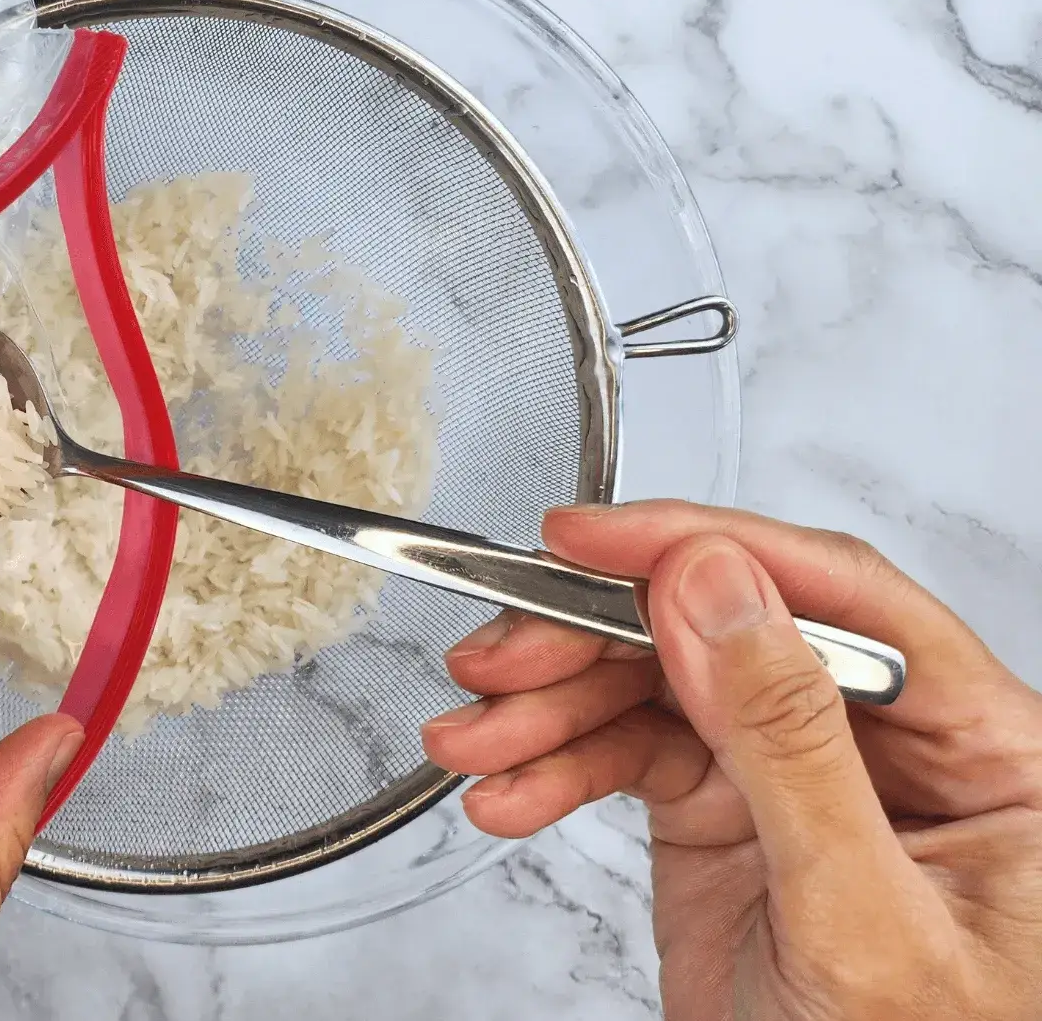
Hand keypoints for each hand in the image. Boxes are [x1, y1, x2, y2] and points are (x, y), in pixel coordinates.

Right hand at [421, 500, 1041, 1019]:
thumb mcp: (860, 918)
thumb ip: (792, 745)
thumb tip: (719, 589)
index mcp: (985, 749)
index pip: (844, 599)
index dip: (706, 547)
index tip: (593, 542)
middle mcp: (894, 747)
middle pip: (724, 630)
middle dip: (592, 641)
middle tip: (500, 657)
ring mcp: (802, 779)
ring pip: (658, 687)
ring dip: (548, 708)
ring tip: (474, 741)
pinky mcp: (727, 818)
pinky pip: (628, 756)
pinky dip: (553, 769)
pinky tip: (506, 790)